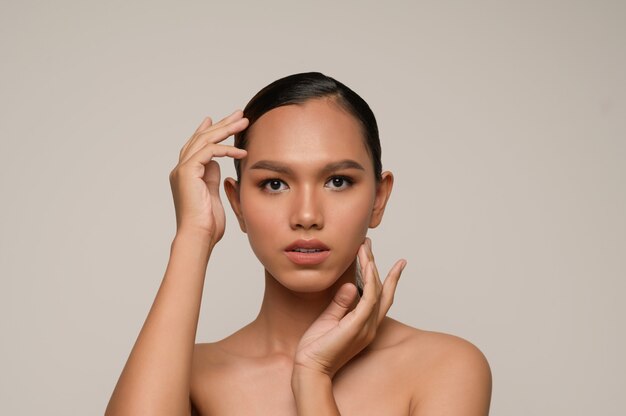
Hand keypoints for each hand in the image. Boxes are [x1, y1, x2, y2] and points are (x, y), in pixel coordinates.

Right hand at [169, 110, 248, 246]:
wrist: (198, 237)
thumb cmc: (207, 224)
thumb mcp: (213, 195)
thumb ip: (213, 177)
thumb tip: (218, 164)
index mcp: (187, 174)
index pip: (197, 145)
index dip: (210, 131)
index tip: (221, 121)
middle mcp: (181, 169)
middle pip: (201, 138)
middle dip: (222, 124)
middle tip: (239, 114)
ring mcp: (182, 169)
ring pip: (204, 140)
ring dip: (226, 129)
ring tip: (244, 123)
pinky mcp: (187, 172)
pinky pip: (208, 151)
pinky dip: (226, 149)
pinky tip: (241, 152)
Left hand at [293, 238, 406, 377]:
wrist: (310, 368)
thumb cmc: (316, 348)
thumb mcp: (329, 319)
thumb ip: (341, 303)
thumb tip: (350, 285)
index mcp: (365, 324)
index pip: (383, 297)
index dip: (392, 279)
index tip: (399, 262)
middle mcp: (371, 325)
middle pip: (380, 289)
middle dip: (376, 263)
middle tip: (368, 243)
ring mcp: (366, 325)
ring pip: (376, 289)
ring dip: (371, 265)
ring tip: (364, 247)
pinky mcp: (357, 325)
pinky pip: (369, 298)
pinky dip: (371, 279)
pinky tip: (367, 264)